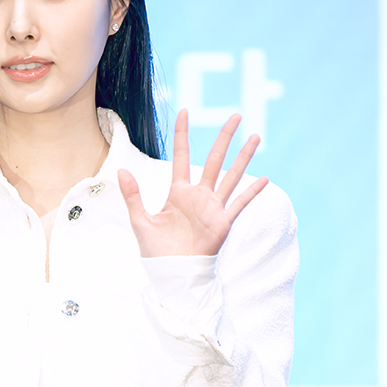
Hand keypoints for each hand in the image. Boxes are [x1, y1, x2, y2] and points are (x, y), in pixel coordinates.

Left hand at [118, 110, 267, 256]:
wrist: (172, 274)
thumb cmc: (156, 252)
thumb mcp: (140, 221)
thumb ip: (133, 196)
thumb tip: (121, 172)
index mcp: (178, 193)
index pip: (182, 156)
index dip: (183, 134)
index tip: (185, 111)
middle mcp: (198, 196)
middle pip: (215, 159)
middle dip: (225, 137)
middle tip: (236, 115)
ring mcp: (212, 208)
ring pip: (232, 175)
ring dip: (243, 157)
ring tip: (255, 137)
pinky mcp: (222, 222)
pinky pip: (239, 204)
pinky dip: (252, 192)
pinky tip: (264, 178)